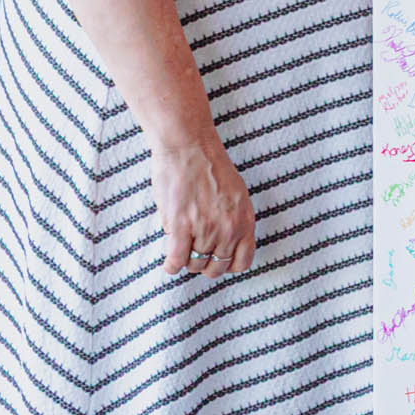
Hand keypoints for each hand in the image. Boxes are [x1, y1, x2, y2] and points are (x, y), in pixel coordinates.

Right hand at [150, 125, 255, 277]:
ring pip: (195, 265)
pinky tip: (169, 261)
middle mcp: (228, 228)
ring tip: (180, 250)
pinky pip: (177, 261)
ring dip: (186, 263)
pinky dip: (171, 266)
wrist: (189, 147)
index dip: (227, 265)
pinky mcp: (181, 225)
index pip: (242, 262)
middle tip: (194, 253)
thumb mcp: (236, 195)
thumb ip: (233, 220)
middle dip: (204, 265)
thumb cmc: (210, 166)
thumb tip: (222, 243)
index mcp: (245, 220)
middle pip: (216, 268)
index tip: (216, 259)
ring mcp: (205, 228)